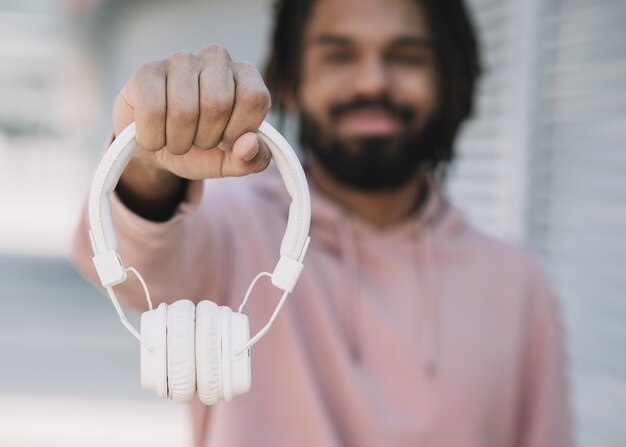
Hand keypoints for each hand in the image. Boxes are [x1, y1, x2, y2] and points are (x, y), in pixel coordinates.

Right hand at [112, 45, 271, 181]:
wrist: (159, 147)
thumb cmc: (201, 148)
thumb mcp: (231, 161)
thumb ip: (252, 160)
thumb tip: (250, 144)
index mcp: (245, 75)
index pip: (254, 98)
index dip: (238, 130)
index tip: (226, 140)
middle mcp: (216, 58)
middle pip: (218, 104)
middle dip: (206, 139)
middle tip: (198, 142)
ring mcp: (180, 60)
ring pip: (184, 110)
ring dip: (179, 142)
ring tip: (177, 140)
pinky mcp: (147, 71)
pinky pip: (152, 111)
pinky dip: (153, 138)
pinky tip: (154, 136)